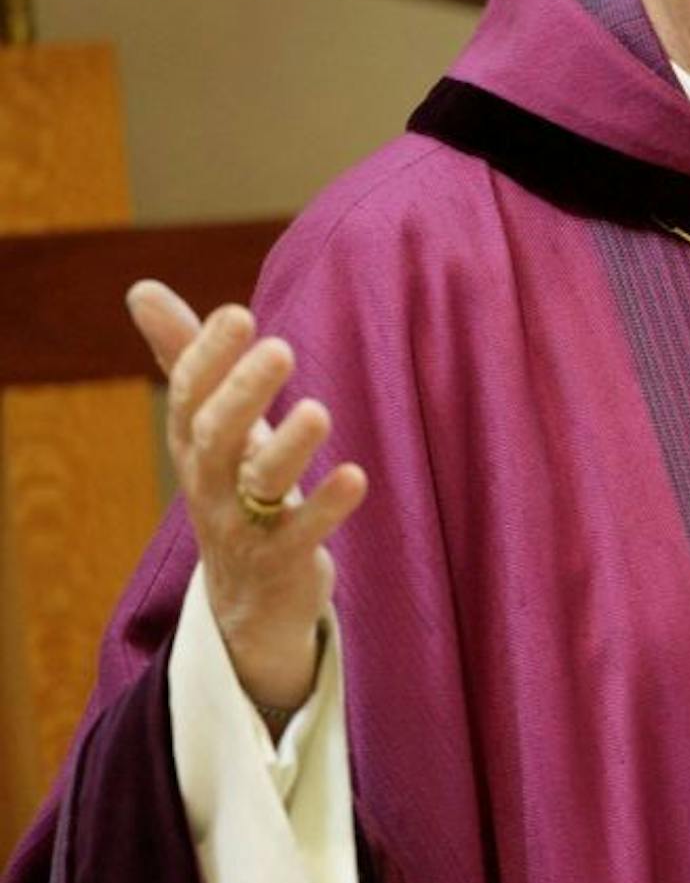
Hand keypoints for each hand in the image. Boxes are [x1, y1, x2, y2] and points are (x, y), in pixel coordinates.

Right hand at [127, 282, 367, 710]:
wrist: (247, 595)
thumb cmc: (232, 484)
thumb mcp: (207, 423)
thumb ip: (184, 357)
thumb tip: (140, 287)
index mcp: (194, 442)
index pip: (191, 394)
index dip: (208, 355)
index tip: (238, 313)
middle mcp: (210, 482)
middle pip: (216, 436)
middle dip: (244, 393)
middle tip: (280, 347)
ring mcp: (243, 525)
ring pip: (258, 485)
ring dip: (287, 447)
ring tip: (318, 411)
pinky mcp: (283, 561)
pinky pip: (302, 534)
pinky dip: (327, 506)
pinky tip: (356, 476)